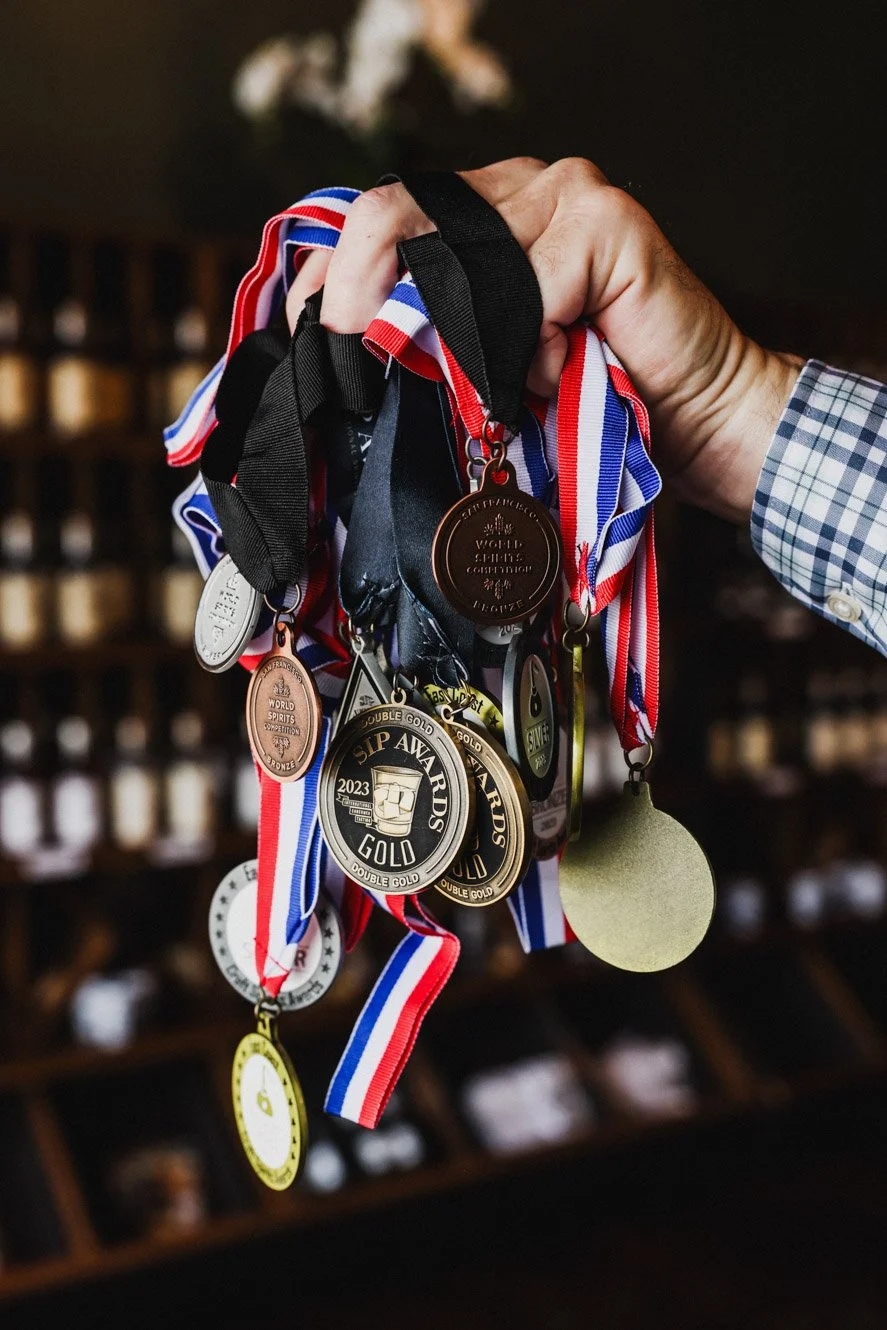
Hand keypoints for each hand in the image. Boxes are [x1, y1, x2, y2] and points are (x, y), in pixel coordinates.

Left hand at [287, 158, 802, 522]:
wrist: (702, 421)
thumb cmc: (594, 403)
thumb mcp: (487, 370)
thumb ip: (428, 342)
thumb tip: (337, 354)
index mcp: (482, 215)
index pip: (378, 219)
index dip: (329, 277)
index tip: (309, 340)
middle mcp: (519, 189)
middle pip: (395, 214)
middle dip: (361, 299)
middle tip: (356, 361)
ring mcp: (565, 195)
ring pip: (456, 258)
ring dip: (463, 342)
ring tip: (504, 385)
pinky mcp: (606, 226)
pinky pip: (525, 289)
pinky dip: (528, 349)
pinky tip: (555, 374)